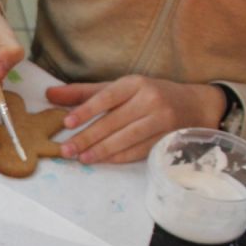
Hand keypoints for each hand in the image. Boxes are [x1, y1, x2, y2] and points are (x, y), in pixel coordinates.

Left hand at [46, 75, 225, 163]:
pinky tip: (103, 161)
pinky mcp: (168, 138)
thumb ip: (85, 93)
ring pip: (127, 137)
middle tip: (66, 149)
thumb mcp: (121, 88)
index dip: (87, 109)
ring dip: (102, 150)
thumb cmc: (149, 95)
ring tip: (81, 158)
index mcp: (135, 83)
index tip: (67, 122)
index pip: (107, 96)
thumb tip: (49, 94)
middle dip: (88, 137)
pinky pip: (139, 150)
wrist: (196, 105)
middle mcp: (150, 99)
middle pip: (114, 121)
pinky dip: (119, 156)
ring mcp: (161, 120)